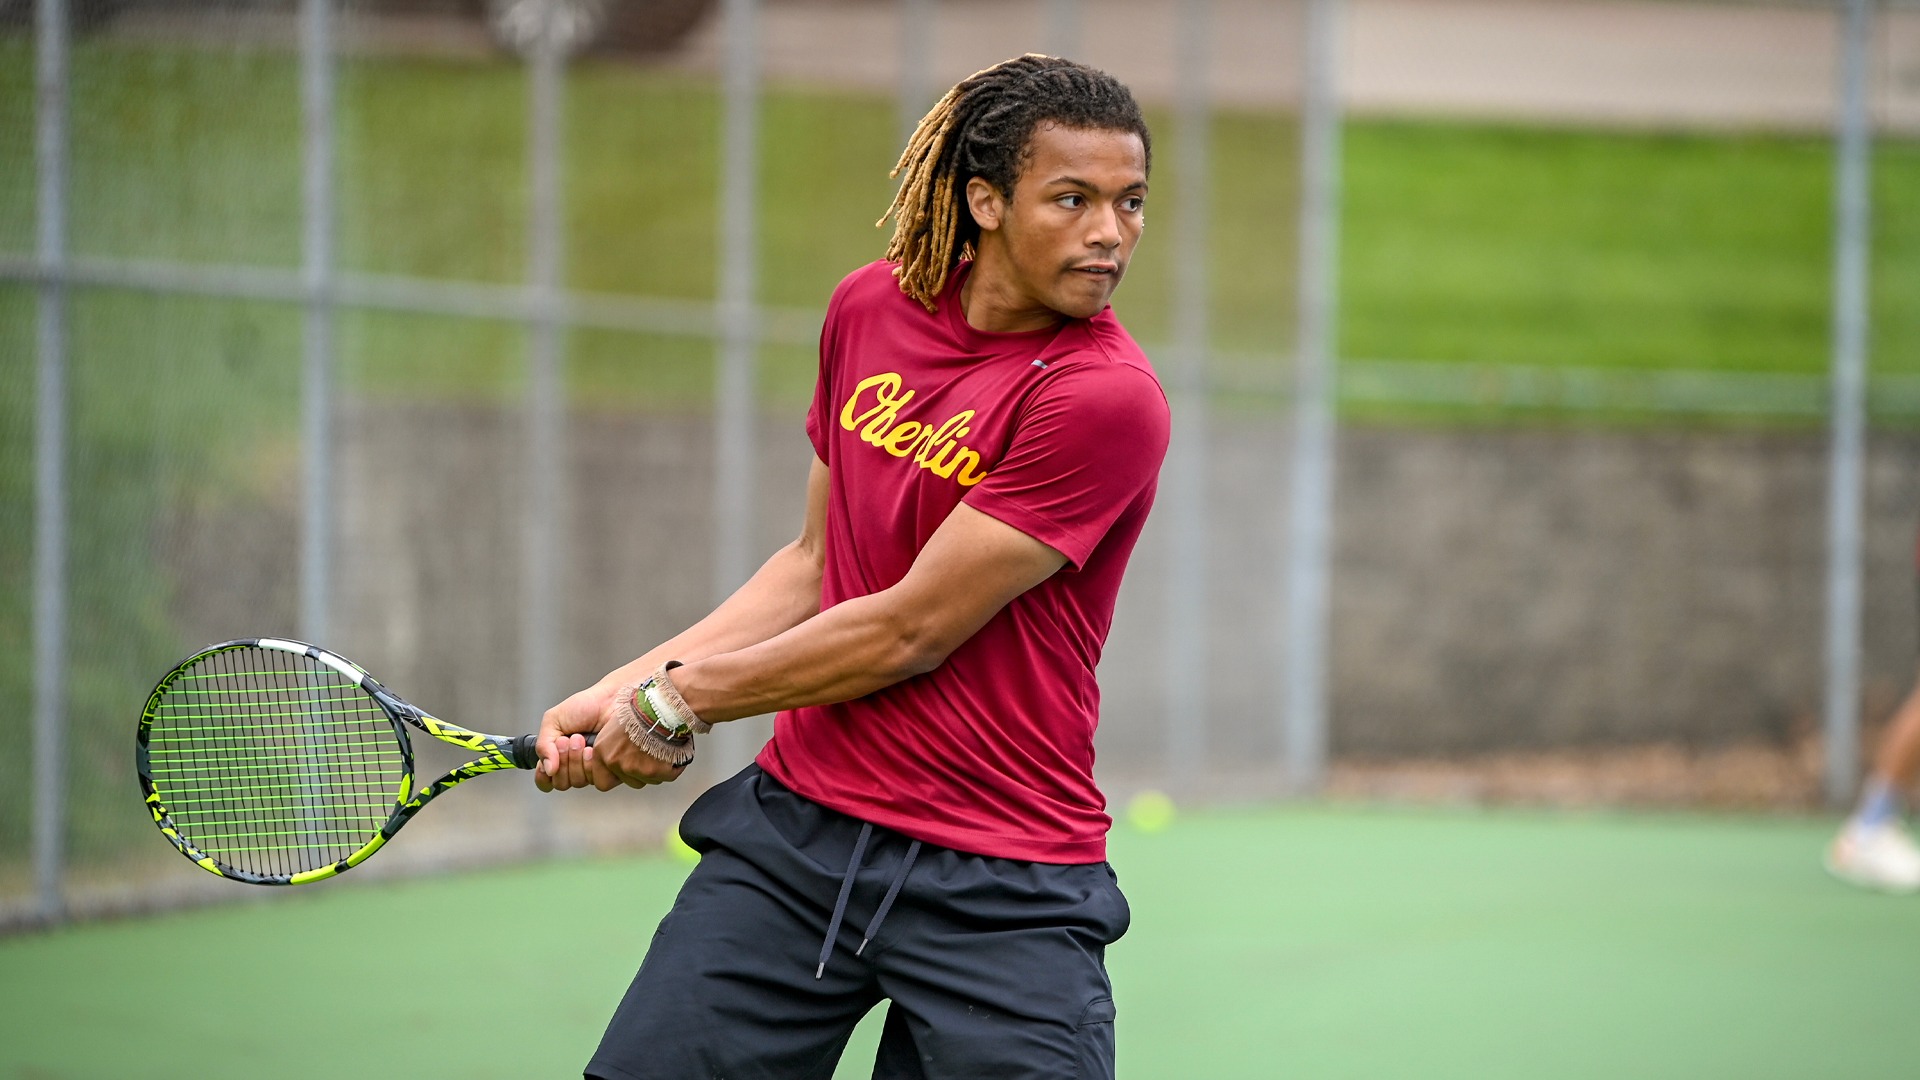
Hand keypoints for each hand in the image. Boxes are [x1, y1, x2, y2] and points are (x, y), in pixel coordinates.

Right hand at [534, 682, 687, 792]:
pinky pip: (598, 781)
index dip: (544, 775)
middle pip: (561, 783)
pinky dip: (593, 764)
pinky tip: (596, 749)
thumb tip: (547, 769)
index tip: (549, 761)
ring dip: (577, 760)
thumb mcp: (554, 719)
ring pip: (578, 782)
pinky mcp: (612, 770)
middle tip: (570, 739)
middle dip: (563, 760)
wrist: (614, 699)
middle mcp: (576, 765)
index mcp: (559, 755)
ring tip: (583, 740)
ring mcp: (595, 769)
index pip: (546, 780)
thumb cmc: (588, 705)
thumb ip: (543, 744)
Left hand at [582, 716, 688, 789]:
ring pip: (648, 779)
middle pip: (629, 781)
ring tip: (661, 748)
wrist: (660, 707)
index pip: (602, 782)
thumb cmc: (642, 710)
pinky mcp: (654, 772)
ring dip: (656, 769)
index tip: (626, 767)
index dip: (617, 776)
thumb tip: (617, 756)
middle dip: (639, 772)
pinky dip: (671, 767)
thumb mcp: (616, 726)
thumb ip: (612, 747)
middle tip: (648, 755)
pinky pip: (665, 776)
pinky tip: (672, 750)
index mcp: (602, 752)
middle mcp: (615, 762)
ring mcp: (634, 769)